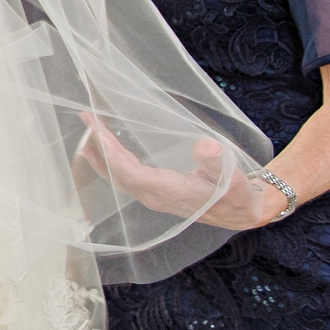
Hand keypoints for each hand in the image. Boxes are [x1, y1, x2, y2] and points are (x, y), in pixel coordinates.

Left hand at [76, 112, 268, 230]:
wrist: (243, 212)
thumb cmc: (237, 192)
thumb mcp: (232, 176)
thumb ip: (217, 161)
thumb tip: (205, 145)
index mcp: (168, 191)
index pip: (129, 171)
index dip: (109, 151)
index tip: (95, 127)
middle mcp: (154, 196)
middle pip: (116, 172)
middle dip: (98, 146)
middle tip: (86, 117)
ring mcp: (152, 197)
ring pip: (117, 176)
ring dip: (101, 153)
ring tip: (88, 129)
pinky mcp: (155, 193)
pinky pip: (125, 178)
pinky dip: (111, 161)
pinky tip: (105, 149)